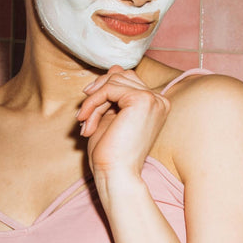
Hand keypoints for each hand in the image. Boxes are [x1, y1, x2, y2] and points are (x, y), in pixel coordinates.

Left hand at [75, 65, 170, 185]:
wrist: (116, 174)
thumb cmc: (111, 153)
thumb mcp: (111, 115)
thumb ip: (114, 92)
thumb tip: (113, 67)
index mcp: (155, 104)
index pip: (126, 80)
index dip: (103, 90)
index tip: (87, 110)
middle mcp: (159, 100)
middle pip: (120, 75)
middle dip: (97, 93)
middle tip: (84, 116)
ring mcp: (153, 99)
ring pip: (113, 80)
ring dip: (94, 100)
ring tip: (86, 122)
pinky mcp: (142, 100)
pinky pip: (109, 88)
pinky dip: (93, 103)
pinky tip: (87, 121)